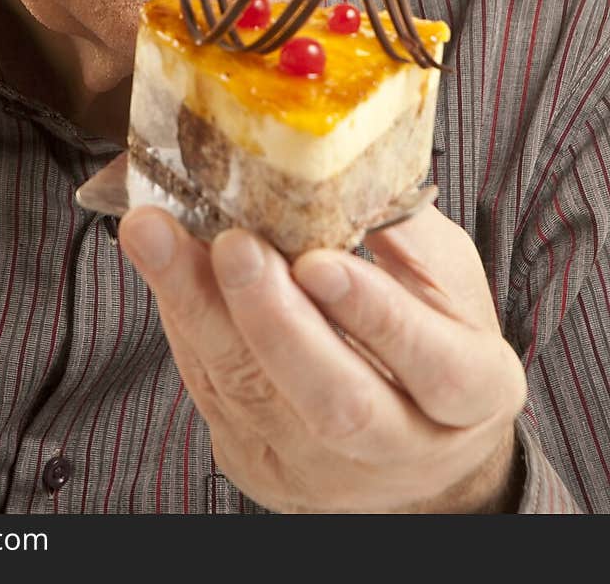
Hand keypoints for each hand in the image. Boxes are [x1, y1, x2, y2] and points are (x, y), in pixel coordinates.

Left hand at [118, 201, 527, 512]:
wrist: (415, 440)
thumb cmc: (435, 334)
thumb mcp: (446, 276)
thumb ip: (402, 229)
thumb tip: (341, 157)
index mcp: (472, 394)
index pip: (433, 366)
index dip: (376, 316)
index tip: (320, 260)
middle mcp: (402, 447)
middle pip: (335, 401)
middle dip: (273, 319)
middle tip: (231, 244)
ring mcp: (324, 471)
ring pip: (254, 399)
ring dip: (198, 309)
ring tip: (157, 235)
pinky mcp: (259, 465)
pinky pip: (212, 394)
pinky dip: (183, 321)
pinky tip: (162, 265)